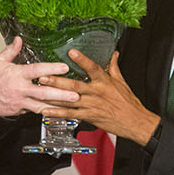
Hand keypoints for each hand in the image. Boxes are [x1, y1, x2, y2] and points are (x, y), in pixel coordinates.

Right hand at [0, 37, 80, 116]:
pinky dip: (44, 111)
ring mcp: (20, 102)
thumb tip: (19, 39)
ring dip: (57, 107)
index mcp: (17, 75)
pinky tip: (55, 111)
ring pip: (42, 106)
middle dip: (62, 94)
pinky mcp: (18, 111)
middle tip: (76, 95)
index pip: (38, 70)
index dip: (52, 69)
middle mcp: (20, 89)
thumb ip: (11, 50)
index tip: (65, 68)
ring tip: (71, 108)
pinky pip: (33, 111)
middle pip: (45, 93)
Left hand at [41, 50, 159, 144]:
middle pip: (74, 85)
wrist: (134, 121)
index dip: (82, 59)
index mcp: (104, 82)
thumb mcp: (122, 82)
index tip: (71, 52)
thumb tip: (114, 54)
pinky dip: (58, 113)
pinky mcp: (89, 116)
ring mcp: (91, 105)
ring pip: (69, 100)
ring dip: (53, 96)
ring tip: (39, 92)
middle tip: (43, 76)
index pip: (93, 67)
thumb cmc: (128, 103)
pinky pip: (70, 114)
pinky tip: (46, 111)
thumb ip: (114, 66)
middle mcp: (96, 93)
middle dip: (57, 81)